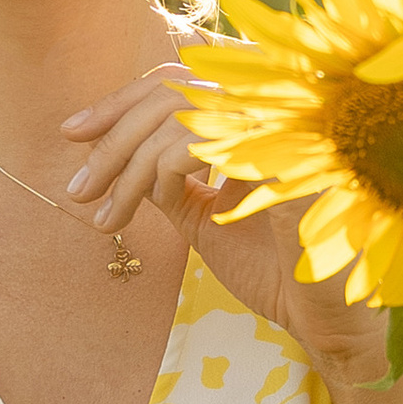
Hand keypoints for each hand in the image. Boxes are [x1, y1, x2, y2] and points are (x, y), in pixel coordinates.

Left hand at [61, 63, 402, 403]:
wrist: (330, 324)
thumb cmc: (275, 268)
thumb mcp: (204, 214)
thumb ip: (168, 174)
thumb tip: (113, 147)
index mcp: (259, 114)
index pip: (180, 79)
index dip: (121, 101)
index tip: (72, 133)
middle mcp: (277, 106)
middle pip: (173, 89)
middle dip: (113, 139)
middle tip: (76, 189)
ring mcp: (288, 124)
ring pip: (182, 113)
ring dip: (128, 166)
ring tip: (103, 217)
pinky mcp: (291, 155)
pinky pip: (206, 140)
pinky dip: (166, 169)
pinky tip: (156, 203)